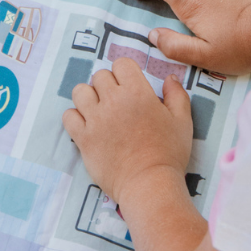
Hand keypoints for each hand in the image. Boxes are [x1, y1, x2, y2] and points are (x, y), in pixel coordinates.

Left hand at [63, 58, 208, 250]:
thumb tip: (170, 78)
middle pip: (100, 76)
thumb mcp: (182, 122)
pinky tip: (87, 126)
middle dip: (108, 85)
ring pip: (80, 91)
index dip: (126, 72)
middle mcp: (113, 100)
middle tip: (117, 102)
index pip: (121, 64)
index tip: (130, 86)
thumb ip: (176, 95)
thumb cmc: (168, 154)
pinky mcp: (83, 138)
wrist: (150, 187)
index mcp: (137, 92)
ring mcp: (95, 119)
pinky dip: (75, 118)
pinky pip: (69, 116)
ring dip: (88, 98)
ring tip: (99, 111)